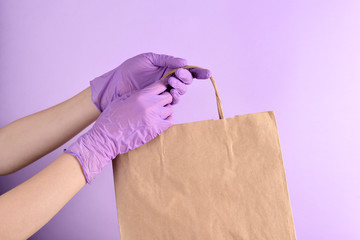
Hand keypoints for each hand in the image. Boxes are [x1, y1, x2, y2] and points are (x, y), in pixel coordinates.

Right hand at [64, 78, 172, 182]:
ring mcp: (154, 117)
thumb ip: (137, 94)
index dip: (164, 86)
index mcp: (141, 95)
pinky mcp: (156, 129)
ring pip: (171, 108)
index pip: (161, 84)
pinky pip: (170, 121)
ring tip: (156, 113)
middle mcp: (150, 104)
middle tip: (159, 103)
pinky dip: (166, 120)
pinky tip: (158, 121)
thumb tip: (148, 91)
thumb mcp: (122, 99)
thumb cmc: (111, 119)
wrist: (106, 137)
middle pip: (169, 96)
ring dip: (165, 110)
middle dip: (165, 98)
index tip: (164, 89)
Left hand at [90, 52, 211, 111]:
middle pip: (186, 82)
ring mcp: (164, 92)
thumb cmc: (130, 70)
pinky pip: (172, 102)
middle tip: (177, 75)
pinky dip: (175, 98)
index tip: (207, 73)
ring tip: (171, 83)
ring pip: (181, 92)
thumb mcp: (149, 59)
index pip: (187, 71)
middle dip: (185, 78)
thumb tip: (184, 62)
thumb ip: (167, 60)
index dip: (198, 72)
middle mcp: (168, 81)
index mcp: (167, 69)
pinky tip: (171, 94)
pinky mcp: (158, 102)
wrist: (117, 85)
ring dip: (180, 88)